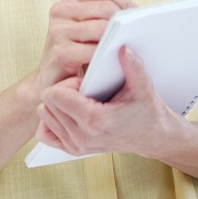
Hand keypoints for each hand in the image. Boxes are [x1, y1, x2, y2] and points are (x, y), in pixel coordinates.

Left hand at [36, 45, 179, 157]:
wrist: (152, 136)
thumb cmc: (147, 110)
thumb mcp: (143, 85)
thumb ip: (133, 65)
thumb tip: (123, 48)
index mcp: (95, 120)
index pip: (56, 95)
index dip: (69, 82)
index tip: (86, 81)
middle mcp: (82, 136)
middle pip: (47, 104)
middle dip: (62, 91)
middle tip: (85, 89)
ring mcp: (76, 146)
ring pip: (45, 115)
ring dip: (58, 104)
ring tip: (80, 100)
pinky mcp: (73, 150)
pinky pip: (45, 132)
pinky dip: (53, 119)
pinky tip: (71, 112)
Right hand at [37, 0, 135, 91]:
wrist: (50, 79)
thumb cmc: (74, 51)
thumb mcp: (89, 26)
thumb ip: (106, 14)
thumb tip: (137, 12)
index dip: (126, 2)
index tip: (136, 16)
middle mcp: (61, 10)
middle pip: (106, 8)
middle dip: (125, 22)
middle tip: (136, 34)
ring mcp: (58, 30)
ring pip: (102, 27)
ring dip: (118, 39)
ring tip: (128, 46)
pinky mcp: (60, 52)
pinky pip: (95, 50)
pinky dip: (108, 56)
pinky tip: (114, 61)